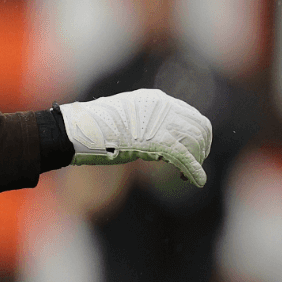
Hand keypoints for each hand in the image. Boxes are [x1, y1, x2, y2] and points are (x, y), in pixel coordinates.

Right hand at [59, 88, 213, 186]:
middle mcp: (164, 107)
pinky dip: (194, 170)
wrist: (80, 129)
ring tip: (186, 175)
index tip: (190, 151)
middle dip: (201, 148)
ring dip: (197, 160)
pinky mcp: (157, 141)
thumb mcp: (126, 118)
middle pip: (200, 127)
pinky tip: (197, 181)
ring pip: (195, 141)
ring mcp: (161, 123)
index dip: (196, 136)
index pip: (191, 115)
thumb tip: (157, 144)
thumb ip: (145, 124)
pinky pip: (185, 156)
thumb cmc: (95, 127)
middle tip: (193, 165)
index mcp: (157, 100)